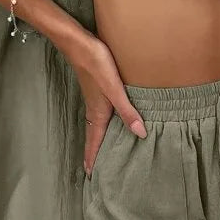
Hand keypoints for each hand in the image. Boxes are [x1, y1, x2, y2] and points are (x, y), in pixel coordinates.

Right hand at [65, 31, 147, 176]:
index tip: (90, 175)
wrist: (78, 43)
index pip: (95, 142)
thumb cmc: (96, 64)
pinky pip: (98, 114)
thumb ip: (127, 111)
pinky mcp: (96, 89)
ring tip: (100, 151)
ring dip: (97, 139)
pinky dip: (101, 125)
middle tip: (94, 170)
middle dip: (94, 153)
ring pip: (95, 126)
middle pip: (94, 137)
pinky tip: (108, 121)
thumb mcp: (114, 89)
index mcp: (98, 113)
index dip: (93, 158)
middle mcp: (94, 110)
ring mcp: (94, 99)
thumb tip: (140, 134)